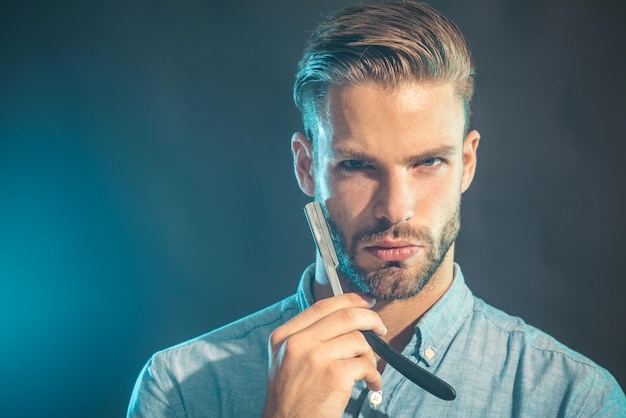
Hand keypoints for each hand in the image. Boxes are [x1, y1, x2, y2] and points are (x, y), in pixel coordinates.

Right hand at [262, 293, 386, 417]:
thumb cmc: (292, 398)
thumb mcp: (287, 360)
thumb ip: (309, 337)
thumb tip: (346, 318)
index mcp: (284, 336)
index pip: (322, 306)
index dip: (349, 299)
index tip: (366, 302)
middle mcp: (298, 343)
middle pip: (345, 316)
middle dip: (371, 319)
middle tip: (381, 328)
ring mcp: (316, 359)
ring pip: (358, 340)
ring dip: (370, 356)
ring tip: (367, 371)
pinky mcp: (334, 376)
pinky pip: (366, 365)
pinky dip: (374, 375)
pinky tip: (371, 384)